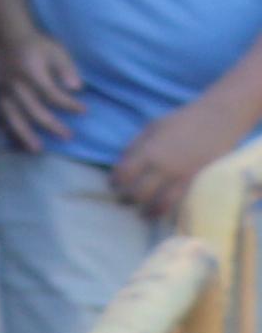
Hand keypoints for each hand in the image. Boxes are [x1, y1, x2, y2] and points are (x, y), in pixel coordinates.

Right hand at [0, 25, 83, 152]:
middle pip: (32, 109)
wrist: (9, 37)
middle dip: (51, 125)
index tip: (84, 110)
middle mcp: (15, 84)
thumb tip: (77, 88)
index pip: (50, 93)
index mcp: (30, 71)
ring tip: (36, 149)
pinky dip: (6, 130)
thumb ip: (66, 69)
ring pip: (12, 116)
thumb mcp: (57, 50)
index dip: (68, 104)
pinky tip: (14, 142)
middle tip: (67, 137)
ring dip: (24, 134)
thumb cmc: (37, 45)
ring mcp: (3, 90)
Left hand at [106, 90, 245, 220]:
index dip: (115, 182)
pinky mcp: (197, 181)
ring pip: (160, 203)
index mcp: (148, 151)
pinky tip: (162, 210)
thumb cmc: (182, 121)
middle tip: (125, 201)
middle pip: (138, 193)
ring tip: (143, 212)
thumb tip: (120, 164)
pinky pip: (179, 201)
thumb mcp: (152, 128)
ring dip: (148, 211)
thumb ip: (135, 146)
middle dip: (128, 199)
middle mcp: (163, 166)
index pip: (123, 174)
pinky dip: (168, 208)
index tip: (114, 185)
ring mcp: (181, 176)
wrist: (218, 120)